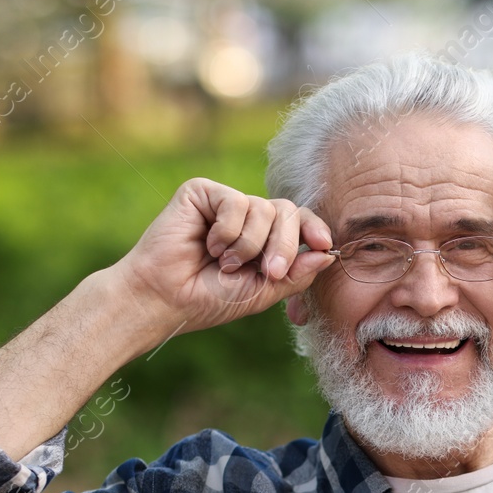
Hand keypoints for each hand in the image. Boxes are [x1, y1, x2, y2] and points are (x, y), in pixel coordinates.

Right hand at [109, 178, 335, 335]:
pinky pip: (236, 202)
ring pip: (263, 208)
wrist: (164, 299)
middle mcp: (246, 216)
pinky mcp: (202, 192)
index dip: (314, 229)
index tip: (323, 244)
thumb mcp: (262, 292)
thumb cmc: (208, 300)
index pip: (299, 221)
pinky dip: (227, 232)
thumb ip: (296, 274)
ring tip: (224, 263)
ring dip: (248, 245)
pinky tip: (208, 245)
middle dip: (283, 245)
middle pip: (287, 211)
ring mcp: (224, 203)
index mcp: (263, 238)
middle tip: (268, 271)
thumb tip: (328, 253)